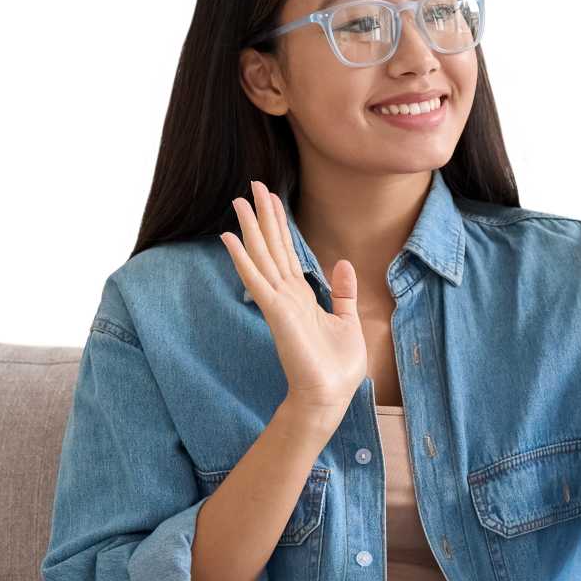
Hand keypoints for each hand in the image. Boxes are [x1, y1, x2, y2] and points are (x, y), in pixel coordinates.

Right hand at [218, 180, 366, 414]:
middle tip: (253, 185)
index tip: (271, 198)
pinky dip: (244, 259)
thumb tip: (342, 264)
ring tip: (237, 201)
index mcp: (302, 296)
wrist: (330, 395)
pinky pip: (256, 281)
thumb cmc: (337, 366)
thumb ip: (342, 292)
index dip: (279, 224)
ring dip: (249, 229)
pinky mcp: (276, 313)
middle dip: (263, 216)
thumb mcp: (348, 320)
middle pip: (271, 247)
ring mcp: (278, 303)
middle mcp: (286, 295)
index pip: (287, 252)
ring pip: (262, 257)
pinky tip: (232, 239)